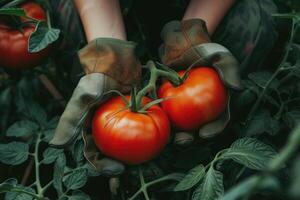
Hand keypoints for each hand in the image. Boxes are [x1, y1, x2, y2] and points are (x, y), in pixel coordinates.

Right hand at [49, 38, 140, 175]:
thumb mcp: (84, 97)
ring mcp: (116, 122)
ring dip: (131, 154)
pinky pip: (137, 128)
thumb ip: (72, 119)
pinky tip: (153, 141)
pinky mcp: (130, 114)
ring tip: (142, 159)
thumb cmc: (98, 78)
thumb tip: (57, 145)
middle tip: (130, 167)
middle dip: (118, 163)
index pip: (92, 153)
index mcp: (87, 128)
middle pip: (108, 152)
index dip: (102, 165)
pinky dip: (142, 136)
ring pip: (123, 144)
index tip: (118, 169)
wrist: (116, 61)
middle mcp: (101, 128)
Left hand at [159, 19, 240, 144]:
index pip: (218, 120)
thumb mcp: (220, 57)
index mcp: (217, 103)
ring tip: (169, 140)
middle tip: (182, 141)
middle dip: (191, 139)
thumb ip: (230, 70)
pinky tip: (157, 125)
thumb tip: (236, 88)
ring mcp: (184, 107)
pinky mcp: (168, 103)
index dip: (213, 130)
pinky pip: (165, 115)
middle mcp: (201, 108)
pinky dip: (162, 121)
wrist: (182, 45)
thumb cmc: (203, 51)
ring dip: (175, 136)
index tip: (204, 134)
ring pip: (180, 126)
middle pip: (198, 129)